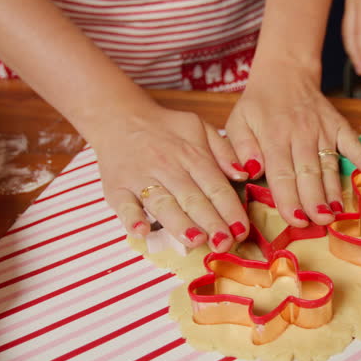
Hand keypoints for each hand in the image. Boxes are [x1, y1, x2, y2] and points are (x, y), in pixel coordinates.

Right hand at [91, 101, 249, 251]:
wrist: (118, 116)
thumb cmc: (164, 129)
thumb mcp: (200, 128)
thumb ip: (224, 151)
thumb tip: (243, 174)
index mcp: (192, 155)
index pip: (216, 186)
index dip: (230, 209)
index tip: (242, 230)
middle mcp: (168, 167)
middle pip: (193, 198)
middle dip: (211, 222)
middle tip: (224, 244)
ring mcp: (141, 178)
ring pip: (162, 203)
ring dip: (179, 223)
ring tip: (195, 240)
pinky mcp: (116, 187)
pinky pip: (124, 205)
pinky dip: (132, 219)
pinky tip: (142, 231)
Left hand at [225, 59, 360, 227]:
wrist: (284, 73)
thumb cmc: (258, 106)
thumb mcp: (237, 122)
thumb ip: (240, 148)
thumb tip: (250, 171)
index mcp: (273, 136)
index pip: (281, 173)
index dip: (288, 198)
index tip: (295, 219)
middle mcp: (300, 133)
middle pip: (308, 172)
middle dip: (314, 199)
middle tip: (321, 222)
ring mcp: (322, 129)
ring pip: (329, 163)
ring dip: (334, 189)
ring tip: (338, 212)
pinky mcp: (338, 124)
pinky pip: (352, 140)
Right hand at [342, 0, 360, 75]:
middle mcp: (352, 2)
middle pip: (350, 33)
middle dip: (355, 54)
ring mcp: (349, 2)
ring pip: (346, 31)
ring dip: (351, 49)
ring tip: (359, 65)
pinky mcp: (351, 2)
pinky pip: (347, 25)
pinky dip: (350, 40)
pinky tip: (355, 48)